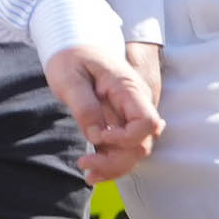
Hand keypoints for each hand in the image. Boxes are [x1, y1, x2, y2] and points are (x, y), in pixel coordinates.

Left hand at [45, 43, 164, 184]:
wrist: (74, 46)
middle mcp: (136, 104)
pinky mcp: (120, 125)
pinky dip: (111, 164)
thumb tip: (95, 134)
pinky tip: (93, 171)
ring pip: (134, 152)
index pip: (147, 123)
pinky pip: (123, 150)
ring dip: (114, 167)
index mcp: (129, 89)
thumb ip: (84, 105)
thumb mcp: (71, 78)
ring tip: (87, 172)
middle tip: (84, 162)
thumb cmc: (72, 57)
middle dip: (116, 160)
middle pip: (142, 144)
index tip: (97, 136)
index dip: (125, 138)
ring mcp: (130, 116)